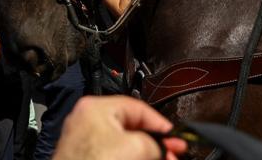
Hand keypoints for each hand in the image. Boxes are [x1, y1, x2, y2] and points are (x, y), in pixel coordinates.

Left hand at [54, 96, 187, 159]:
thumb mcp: (137, 147)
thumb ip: (154, 143)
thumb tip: (164, 148)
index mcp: (95, 107)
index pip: (137, 108)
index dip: (160, 124)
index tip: (175, 139)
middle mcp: (87, 121)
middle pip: (132, 128)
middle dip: (155, 143)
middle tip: (172, 154)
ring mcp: (85, 141)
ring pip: (125, 144)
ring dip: (146, 153)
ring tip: (163, 159)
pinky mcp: (86, 157)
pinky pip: (114, 154)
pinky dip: (130, 157)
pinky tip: (145, 159)